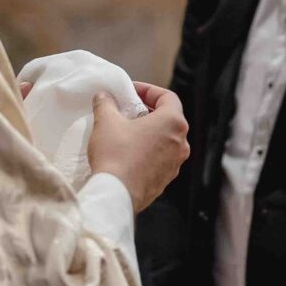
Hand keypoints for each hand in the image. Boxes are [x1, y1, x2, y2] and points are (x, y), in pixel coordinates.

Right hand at [88, 88, 189, 211]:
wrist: (117, 194)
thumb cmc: (116, 155)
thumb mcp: (106, 121)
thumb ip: (106, 103)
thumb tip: (104, 96)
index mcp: (173, 123)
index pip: (167, 97)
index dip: (148, 91)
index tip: (131, 91)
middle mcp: (181, 143)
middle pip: (168, 118)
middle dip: (147, 111)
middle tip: (127, 110)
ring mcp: (175, 163)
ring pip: (165, 140)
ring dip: (148, 133)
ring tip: (126, 132)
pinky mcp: (166, 180)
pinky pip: (160, 159)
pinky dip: (148, 151)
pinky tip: (128, 153)